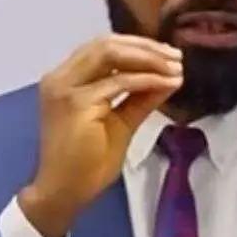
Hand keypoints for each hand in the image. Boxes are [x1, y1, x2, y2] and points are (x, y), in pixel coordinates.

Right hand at [17, 34, 182, 236]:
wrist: (64, 192)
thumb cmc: (88, 162)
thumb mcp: (121, 121)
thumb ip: (142, 97)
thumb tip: (171, 75)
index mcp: (66, 78)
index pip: (103, 47)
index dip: (138, 45)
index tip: (168, 54)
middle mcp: (60, 77)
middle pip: (106, 43)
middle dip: (145, 47)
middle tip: (176, 56)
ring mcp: (65, 88)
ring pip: (110, 54)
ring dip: (147, 57)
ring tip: (174, 66)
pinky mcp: (76, 103)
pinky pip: (118, 82)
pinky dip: (146, 78)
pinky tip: (166, 82)